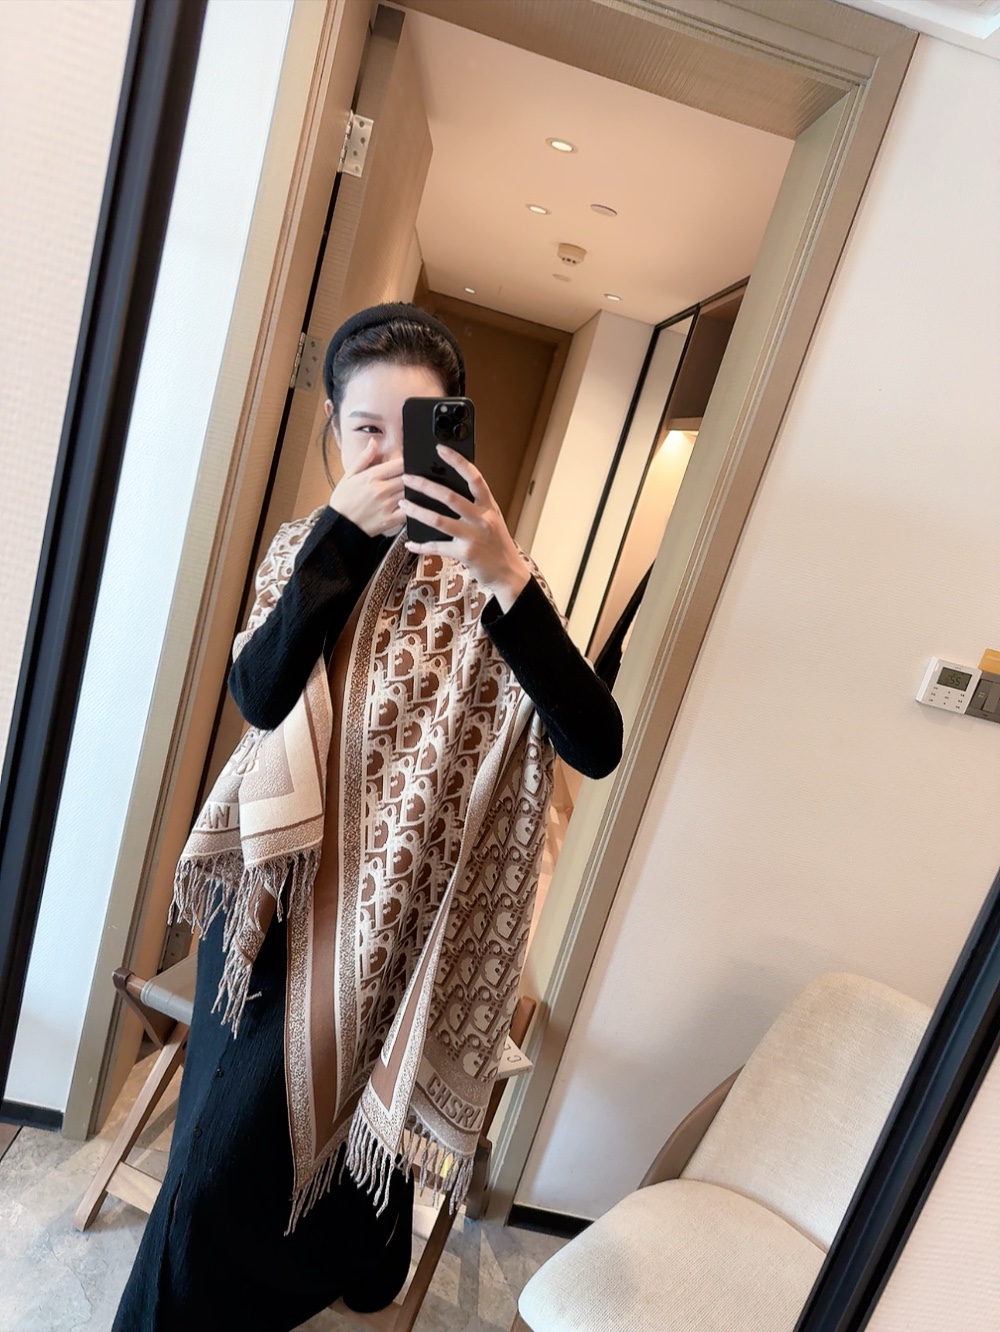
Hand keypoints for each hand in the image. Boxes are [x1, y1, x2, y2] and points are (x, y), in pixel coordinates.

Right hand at [328, 437, 403, 537]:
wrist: (339, 525)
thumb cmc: (343, 500)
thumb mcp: (349, 475)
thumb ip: (364, 458)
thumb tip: (373, 442)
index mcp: (372, 476)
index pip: (399, 464)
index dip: (406, 463)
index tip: (407, 465)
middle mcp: (381, 489)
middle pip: (407, 478)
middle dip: (411, 477)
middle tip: (412, 478)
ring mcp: (386, 505)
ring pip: (409, 493)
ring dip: (413, 491)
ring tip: (413, 491)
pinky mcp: (390, 520)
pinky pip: (408, 511)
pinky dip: (412, 507)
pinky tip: (411, 506)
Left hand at [401, 446, 529, 611]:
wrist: (508, 573)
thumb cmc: (496, 543)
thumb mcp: (491, 519)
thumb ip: (474, 505)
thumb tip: (447, 489)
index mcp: (489, 506)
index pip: (474, 478)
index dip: (458, 461)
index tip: (440, 449)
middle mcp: (482, 519)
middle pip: (450, 496)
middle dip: (425, 485)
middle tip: (407, 477)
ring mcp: (473, 536)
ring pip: (439, 520)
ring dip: (417, 511)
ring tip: (403, 504)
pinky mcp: (465, 554)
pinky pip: (437, 547)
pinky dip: (421, 545)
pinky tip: (410, 543)